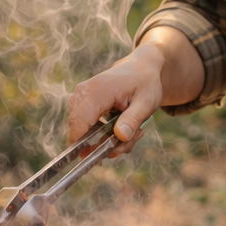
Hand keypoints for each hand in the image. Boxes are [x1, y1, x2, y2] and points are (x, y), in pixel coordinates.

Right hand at [67, 43, 166, 157]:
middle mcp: (84, 91)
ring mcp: (81, 95)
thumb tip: (120, 136)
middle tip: (127, 143)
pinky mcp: (82, 101)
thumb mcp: (147, 102)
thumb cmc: (145, 83)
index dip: (78, 141)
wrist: (141, 68)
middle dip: (99, 143)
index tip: (86, 158)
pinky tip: (122, 128)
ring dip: (104, 138)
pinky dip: (102, 132)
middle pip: (79, 127)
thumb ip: (133, 119)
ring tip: (131, 132)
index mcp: (99, 90)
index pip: (80, 119)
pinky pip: (85, 124)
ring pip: (82, 128)